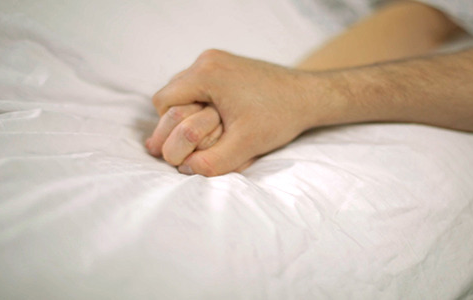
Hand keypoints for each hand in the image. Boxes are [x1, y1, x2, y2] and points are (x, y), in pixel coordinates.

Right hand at [151, 49, 331, 175]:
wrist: (309, 95)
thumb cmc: (279, 116)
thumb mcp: (245, 146)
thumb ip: (212, 162)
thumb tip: (184, 170)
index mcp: (206, 74)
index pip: (163, 102)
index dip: (168, 128)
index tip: (184, 145)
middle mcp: (208, 60)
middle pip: (171, 93)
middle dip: (178, 119)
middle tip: (192, 142)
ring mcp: (218, 59)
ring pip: (185, 88)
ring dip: (190, 110)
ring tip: (209, 130)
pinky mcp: (228, 63)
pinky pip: (201, 83)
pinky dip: (203, 101)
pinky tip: (220, 118)